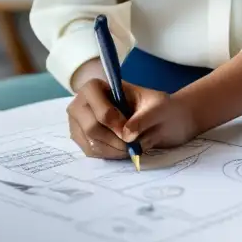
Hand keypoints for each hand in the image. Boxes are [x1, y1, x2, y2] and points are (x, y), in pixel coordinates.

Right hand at [66, 79, 197, 158]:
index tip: (127, 128)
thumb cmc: (158, 108)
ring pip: (92, 144)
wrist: (161, 122)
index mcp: (99, 86)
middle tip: (134, 143)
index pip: (91, 95)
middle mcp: (83, 103)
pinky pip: (92, 153)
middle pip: (90, 126)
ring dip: (116, 150)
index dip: (108, 115)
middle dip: (115, 139)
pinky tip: (125, 150)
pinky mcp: (83, 141)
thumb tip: (126, 134)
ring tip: (134, 146)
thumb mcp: (159, 107)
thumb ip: (144, 118)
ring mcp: (80, 124)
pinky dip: (111, 155)